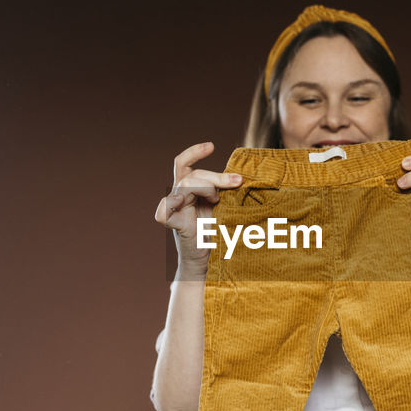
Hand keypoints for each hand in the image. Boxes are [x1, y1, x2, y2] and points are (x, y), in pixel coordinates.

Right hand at [154, 142, 242, 275]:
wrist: (209, 264)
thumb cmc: (219, 236)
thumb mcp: (227, 209)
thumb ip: (229, 193)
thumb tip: (247, 176)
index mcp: (191, 191)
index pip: (183, 164)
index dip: (194, 152)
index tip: (212, 146)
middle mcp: (180, 197)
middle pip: (190, 174)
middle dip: (215, 175)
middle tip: (238, 181)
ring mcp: (176, 210)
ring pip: (184, 185)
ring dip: (205, 186)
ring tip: (217, 200)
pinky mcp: (174, 224)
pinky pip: (163, 211)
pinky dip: (171, 203)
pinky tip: (183, 202)